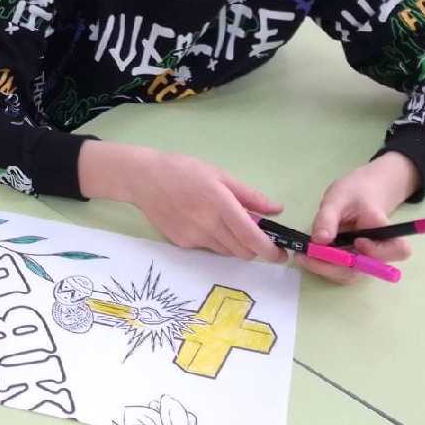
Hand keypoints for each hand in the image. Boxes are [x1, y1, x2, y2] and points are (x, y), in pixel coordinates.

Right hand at [107, 144, 284, 260]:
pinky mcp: (182, 243)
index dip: (270, 251)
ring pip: (227, 252)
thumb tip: (276, 209)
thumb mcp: (220, 175)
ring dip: (235, 245)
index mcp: (221, 204)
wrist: (143, 179)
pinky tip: (203, 222)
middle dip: (254, 248)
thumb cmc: (184, 171)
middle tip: (255, 234)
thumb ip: (250, 195)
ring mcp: (194, 237)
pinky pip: (208, 248)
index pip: (252, 238)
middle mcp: (209, 225)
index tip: (281, 254)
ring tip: (226, 224)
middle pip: (242, 251)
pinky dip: (215, 240)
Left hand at [304, 153, 418, 283]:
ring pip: (349, 274)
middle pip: (367, 270)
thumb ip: (328, 218)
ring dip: (325, 268)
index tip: (358, 242)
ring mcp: (365, 259)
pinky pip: (338, 271)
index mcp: (384, 230)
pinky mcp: (351, 263)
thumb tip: (320, 240)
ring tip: (302, 255)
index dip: (380, 252)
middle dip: (335, 267)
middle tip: (307, 255)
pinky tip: (306, 255)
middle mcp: (379, 250)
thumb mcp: (338, 197)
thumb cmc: (354, 192)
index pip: (398, 250)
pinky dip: (322, 266)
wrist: (359, 195)